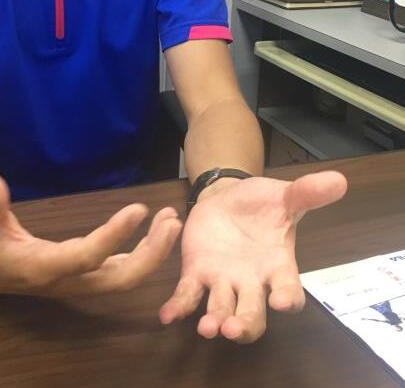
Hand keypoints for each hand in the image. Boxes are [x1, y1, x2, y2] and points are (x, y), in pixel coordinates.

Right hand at [0, 173, 181, 295]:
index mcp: (43, 269)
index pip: (87, 257)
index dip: (114, 236)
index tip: (139, 209)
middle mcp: (67, 281)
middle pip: (118, 279)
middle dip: (150, 255)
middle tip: (172, 220)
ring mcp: (79, 281)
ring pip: (124, 277)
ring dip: (152, 252)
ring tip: (171, 219)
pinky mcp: (84, 273)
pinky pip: (120, 268)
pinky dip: (142, 251)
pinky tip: (156, 229)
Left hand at [159, 171, 347, 341]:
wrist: (228, 197)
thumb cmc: (261, 203)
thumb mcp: (284, 195)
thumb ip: (307, 192)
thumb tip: (339, 180)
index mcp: (278, 267)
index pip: (289, 291)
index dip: (287, 299)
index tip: (282, 303)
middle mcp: (251, 283)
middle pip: (252, 314)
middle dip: (244, 325)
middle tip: (233, 329)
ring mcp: (222, 281)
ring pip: (220, 309)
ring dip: (213, 321)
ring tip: (206, 328)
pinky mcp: (196, 273)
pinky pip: (187, 295)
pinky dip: (178, 307)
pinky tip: (168, 314)